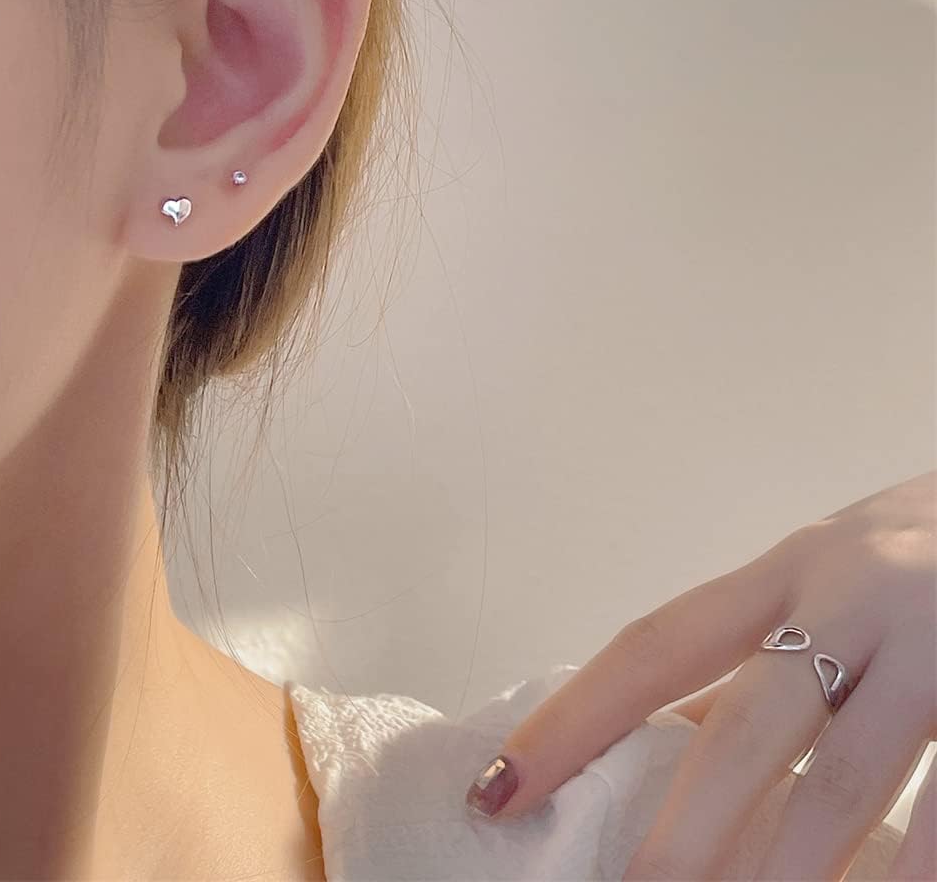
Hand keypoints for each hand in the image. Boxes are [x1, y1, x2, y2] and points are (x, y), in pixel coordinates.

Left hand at [465, 471, 935, 879]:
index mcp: (783, 571)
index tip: (505, 786)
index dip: (575, 720)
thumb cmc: (917, 549)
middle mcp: (845, 598)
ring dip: (783, 865)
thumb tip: (673, 734)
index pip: (655, 648)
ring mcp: (928, 644)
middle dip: (685, 826)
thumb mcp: (826, 577)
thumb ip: (756, 649)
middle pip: (744, 726)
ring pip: (843, 776)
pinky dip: (914, 863)